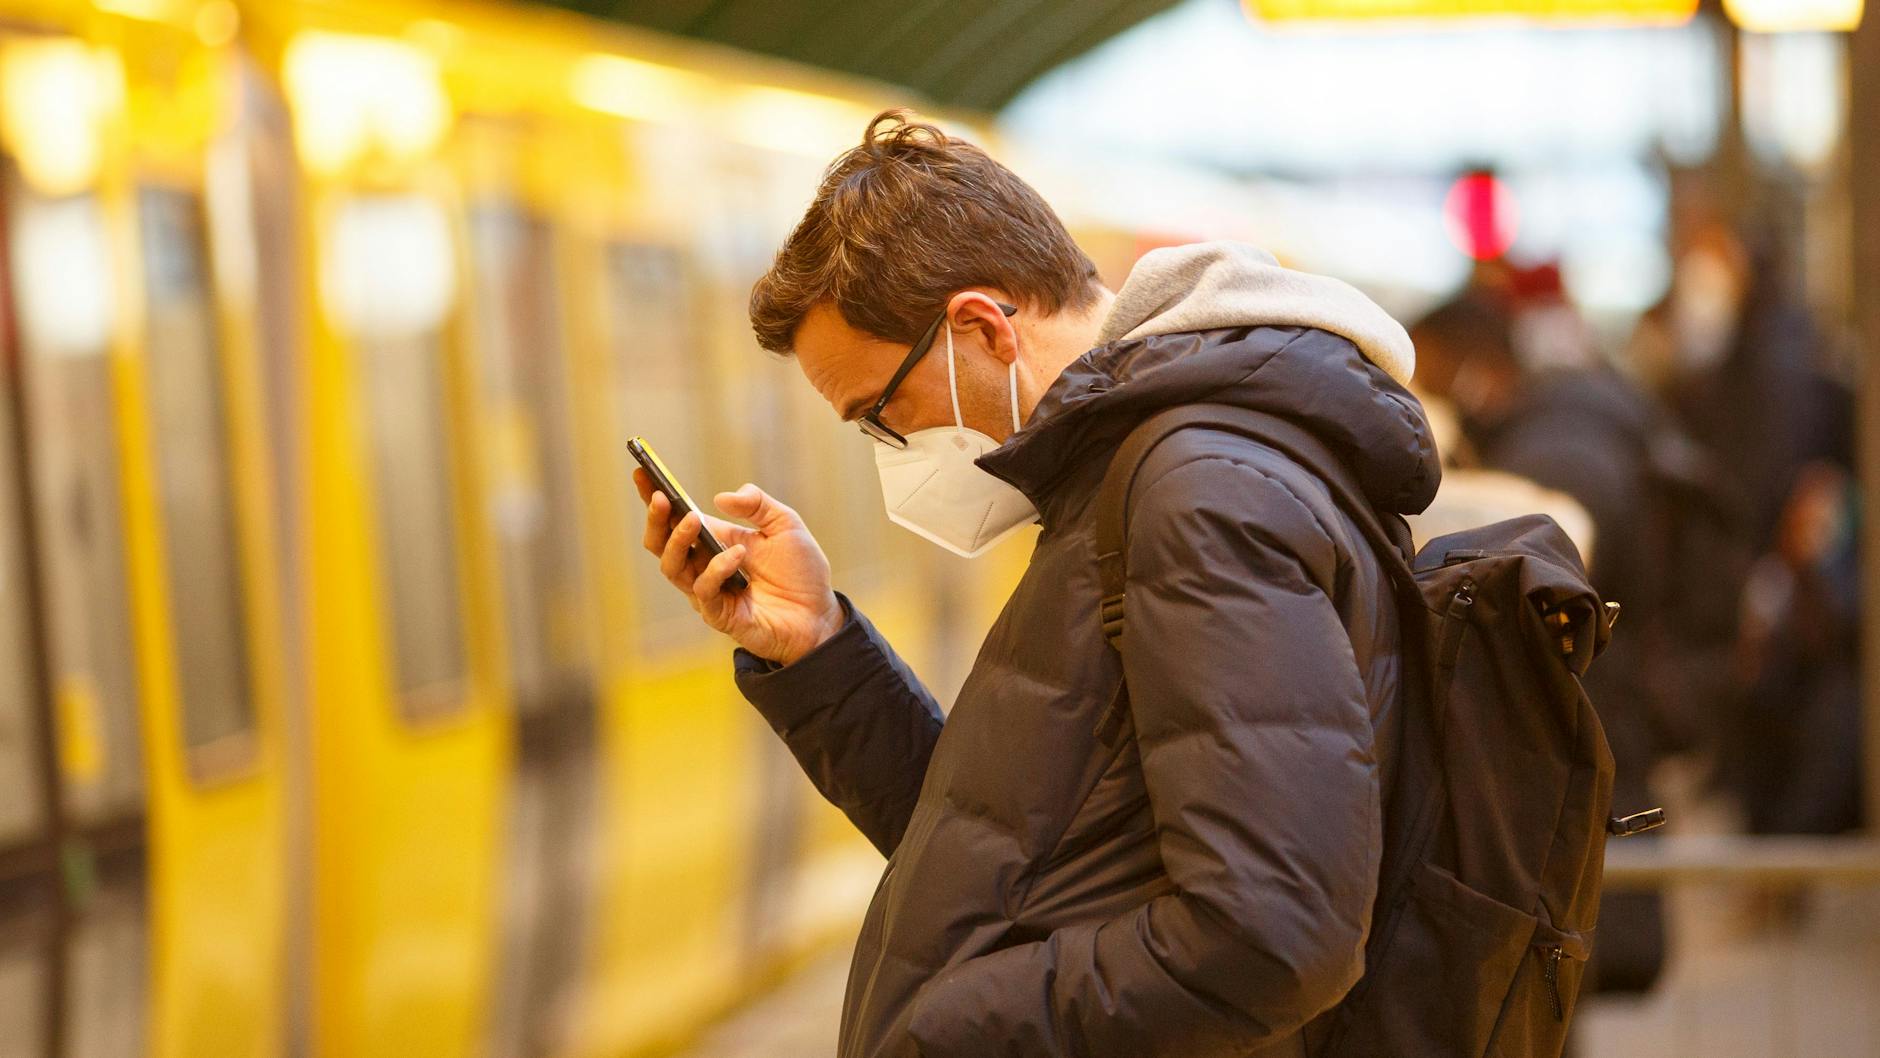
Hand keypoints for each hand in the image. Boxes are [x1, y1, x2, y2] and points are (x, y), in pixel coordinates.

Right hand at [636, 469, 843, 665]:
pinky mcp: (719, 615)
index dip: (655, 498)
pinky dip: (717, 568)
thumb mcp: (785, 524)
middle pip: (661, 544)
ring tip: (692, 518)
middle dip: (656, 519)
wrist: (820, 615)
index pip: (675, 519)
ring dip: (679, 540)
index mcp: (714, 541)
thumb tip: (721, 498)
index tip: (642, 472)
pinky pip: (705, 591)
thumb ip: (758, 504)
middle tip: (660, 497)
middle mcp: (704, 566)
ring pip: (672, 568)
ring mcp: (708, 592)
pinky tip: (738, 554)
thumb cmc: (801, 572)